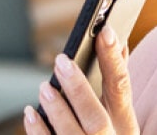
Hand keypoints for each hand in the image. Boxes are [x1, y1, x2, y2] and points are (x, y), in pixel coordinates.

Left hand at [23, 24, 138, 134]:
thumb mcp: (118, 116)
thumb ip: (115, 84)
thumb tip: (118, 41)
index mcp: (125, 125)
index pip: (122, 89)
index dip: (115, 59)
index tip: (105, 31)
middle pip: (97, 119)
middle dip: (79, 90)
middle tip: (61, 61)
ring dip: (58, 110)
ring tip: (44, 87)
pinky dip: (39, 131)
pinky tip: (31, 113)